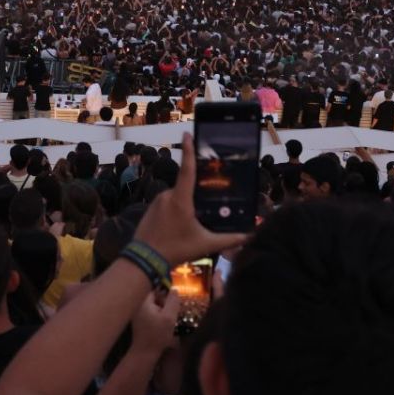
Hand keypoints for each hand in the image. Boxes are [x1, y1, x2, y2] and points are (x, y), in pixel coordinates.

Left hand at [130, 288, 180, 355]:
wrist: (145, 352)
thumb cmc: (157, 335)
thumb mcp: (169, 317)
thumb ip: (172, 301)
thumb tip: (174, 289)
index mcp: (144, 302)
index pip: (155, 288)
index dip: (165, 292)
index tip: (173, 300)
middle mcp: (138, 305)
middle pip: (154, 296)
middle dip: (164, 302)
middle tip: (171, 311)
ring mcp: (137, 314)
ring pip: (153, 305)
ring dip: (162, 309)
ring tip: (168, 319)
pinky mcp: (139, 321)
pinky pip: (150, 313)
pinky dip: (157, 316)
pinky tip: (162, 324)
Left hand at [133, 136, 247, 267]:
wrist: (143, 260)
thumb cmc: (175, 250)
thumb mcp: (205, 245)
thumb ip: (229, 239)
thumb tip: (249, 236)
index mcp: (180, 199)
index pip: (187, 170)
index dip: (189, 151)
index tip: (187, 134)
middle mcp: (167, 195)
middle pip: (186, 189)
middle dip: (196, 198)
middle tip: (203, 213)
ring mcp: (156, 202)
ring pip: (177, 198)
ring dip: (186, 208)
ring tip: (190, 226)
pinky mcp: (150, 209)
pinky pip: (167, 205)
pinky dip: (175, 212)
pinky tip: (179, 228)